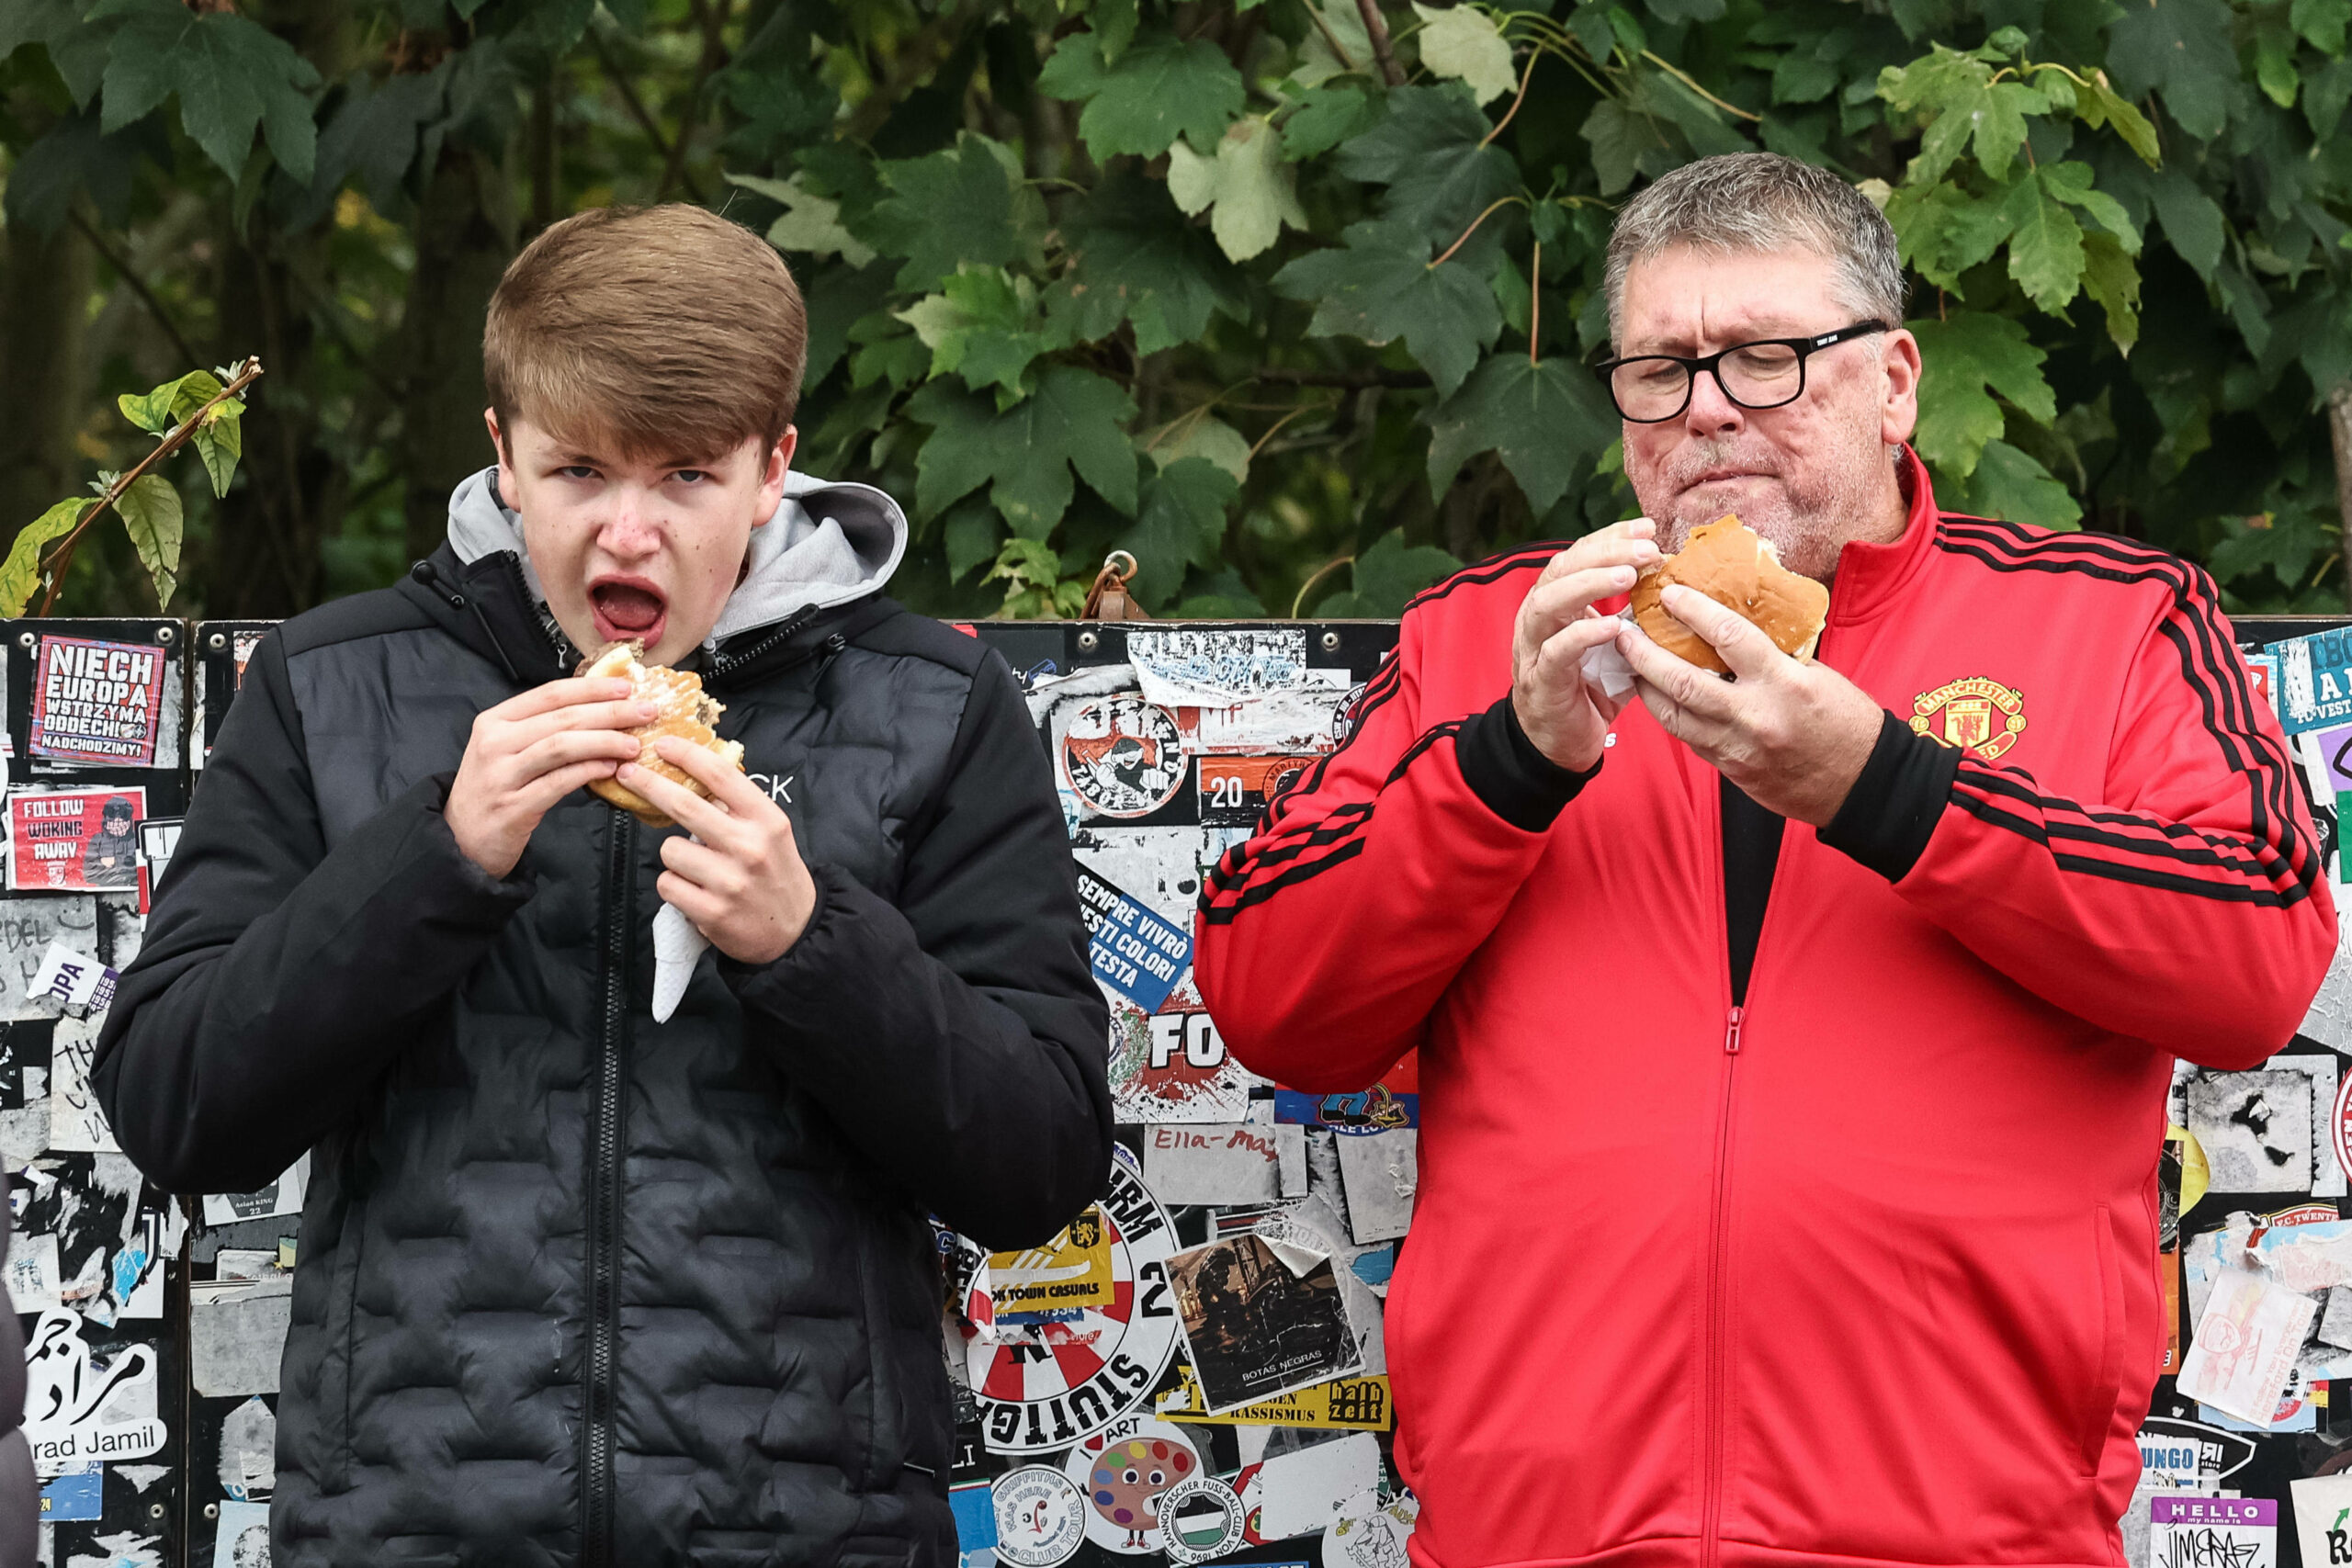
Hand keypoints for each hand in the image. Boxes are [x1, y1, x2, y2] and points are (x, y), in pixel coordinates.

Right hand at [446, 678, 651, 877]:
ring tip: (633, 745)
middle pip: (561, 718)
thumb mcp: (508, 750)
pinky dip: (589, 772)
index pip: (550, 695)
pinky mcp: (513, 807)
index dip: (592, 689)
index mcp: (495, 720)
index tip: (627, 688)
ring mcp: (501, 775)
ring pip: (561, 746)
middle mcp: (494, 742)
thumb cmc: (495, 788)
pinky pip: (559, 783)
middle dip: (609, 713)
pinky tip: (612, 769)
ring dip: (604, 742)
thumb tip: (602, 710)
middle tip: (646, 713)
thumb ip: (544, 729)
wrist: (462, 838)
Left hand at [618, 737, 816, 964]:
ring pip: (670, 850)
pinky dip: (675, 886)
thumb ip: (738, 806)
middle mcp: (750, 847)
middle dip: (649, 785)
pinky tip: (696, 891)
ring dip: (675, 856)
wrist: (795, 930)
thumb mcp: (771, 831)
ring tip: (697, 869)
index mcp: (767, 820)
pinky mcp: (712, 912)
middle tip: (627, 773)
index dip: (687, 755)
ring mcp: (730, 881)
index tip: (663, 744)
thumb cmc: (776, 873)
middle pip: (685, 805)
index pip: (722, 776)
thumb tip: (691, 771)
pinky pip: (668, 884)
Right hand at [1511, 519, 1662, 771]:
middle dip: (1605, 553)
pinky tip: (1613, 625)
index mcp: (1554, 603)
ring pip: (1549, 603)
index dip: (1611, 537)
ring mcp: (1534, 650)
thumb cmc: (1589, 690)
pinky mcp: (1541, 681)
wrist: (1558, 745)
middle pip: (1560, 569)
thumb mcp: (1615, 646)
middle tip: (1648, 549)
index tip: (1648, 527)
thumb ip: (1633, 618)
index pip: (1577, 556)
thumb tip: (1677, 589)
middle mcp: (1537, 619)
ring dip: (1590, 584)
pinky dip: (1584, 634)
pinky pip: (1558, 651)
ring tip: (1629, 576)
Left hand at [1615, 584, 1883, 825]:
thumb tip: (1734, 626)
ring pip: (1673, 716)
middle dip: (1645, 654)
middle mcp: (1754, 716)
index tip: (1669, 593)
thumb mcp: (1817, 676)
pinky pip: (1689, 739)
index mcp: (1783, 683)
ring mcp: (1737, 748)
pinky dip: (1670, 715)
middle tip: (1624, 632)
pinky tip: (1658, 697)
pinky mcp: (1730, 770)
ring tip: (1630, 664)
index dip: (1694, 610)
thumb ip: (1774, 655)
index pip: (1729, 637)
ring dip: (1645, 688)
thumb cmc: (1846, 722)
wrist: (1863, 784)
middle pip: (1682, 681)